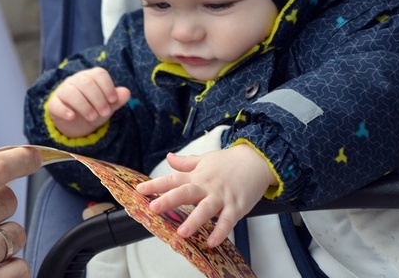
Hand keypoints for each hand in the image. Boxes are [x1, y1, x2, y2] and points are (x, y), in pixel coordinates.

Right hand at [46, 67, 130, 137]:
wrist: (77, 124)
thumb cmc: (95, 108)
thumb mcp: (108, 106)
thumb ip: (117, 99)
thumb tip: (126, 92)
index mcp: (91, 77)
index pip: (99, 74)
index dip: (107, 87)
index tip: (113, 101)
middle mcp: (76, 80)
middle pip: (86, 83)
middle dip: (98, 99)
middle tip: (105, 113)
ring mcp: (63, 91)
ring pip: (71, 92)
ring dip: (84, 105)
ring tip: (93, 117)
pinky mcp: (53, 104)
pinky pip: (55, 104)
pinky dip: (64, 110)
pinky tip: (72, 117)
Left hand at [136, 144, 276, 247]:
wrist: (257, 160)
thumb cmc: (229, 162)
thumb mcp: (205, 159)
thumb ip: (186, 162)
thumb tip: (169, 157)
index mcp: (197, 176)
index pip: (172, 179)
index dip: (156, 185)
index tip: (140, 190)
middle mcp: (207, 186)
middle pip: (185, 193)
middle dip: (168, 200)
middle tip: (153, 208)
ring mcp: (222, 196)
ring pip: (206, 209)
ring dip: (194, 220)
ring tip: (182, 232)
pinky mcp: (237, 206)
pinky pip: (228, 220)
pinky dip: (221, 231)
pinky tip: (212, 241)